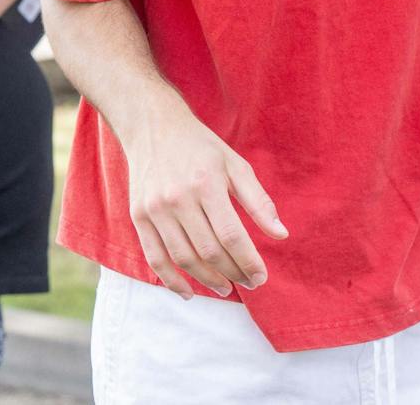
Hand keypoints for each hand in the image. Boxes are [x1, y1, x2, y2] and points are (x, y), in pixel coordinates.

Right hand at [118, 91, 288, 299]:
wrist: (154, 128)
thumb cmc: (201, 148)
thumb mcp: (235, 165)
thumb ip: (259, 201)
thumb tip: (281, 235)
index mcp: (207, 183)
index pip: (231, 234)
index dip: (248, 261)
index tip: (261, 277)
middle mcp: (178, 198)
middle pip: (209, 250)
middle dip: (232, 273)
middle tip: (248, 283)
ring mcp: (155, 209)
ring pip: (183, 258)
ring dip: (207, 280)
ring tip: (225, 288)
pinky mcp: (138, 216)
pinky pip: (155, 258)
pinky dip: (171, 280)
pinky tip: (190, 291)